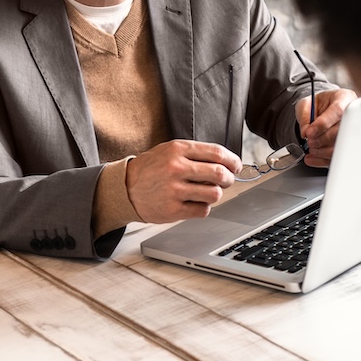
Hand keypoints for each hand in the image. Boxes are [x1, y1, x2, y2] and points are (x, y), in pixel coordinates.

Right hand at [124, 140, 240, 223]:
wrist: (125, 188)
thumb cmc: (151, 169)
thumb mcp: (169, 151)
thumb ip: (195, 154)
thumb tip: (227, 163)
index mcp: (177, 150)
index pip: (217, 153)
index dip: (232, 160)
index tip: (236, 166)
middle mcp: (176, 168)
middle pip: (219, 174)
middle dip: (229, 178)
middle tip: (226, 181)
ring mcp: (174, 190)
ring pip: (214, 194)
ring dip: (215, 194)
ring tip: (207, 192)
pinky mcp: (172, 209)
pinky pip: (202, 210)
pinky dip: (203, 207)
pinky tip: (194, 203)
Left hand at [295, 88, 356, 166]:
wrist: (322, 110)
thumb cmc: (317, 104)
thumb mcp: (306, 104)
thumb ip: (304, 116)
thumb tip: (305, 132)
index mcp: (344, 98)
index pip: (338, 111)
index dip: (323, 124)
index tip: (309, 133)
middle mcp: (353, 114)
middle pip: (342, 130)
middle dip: (322, 139)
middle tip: (309, 142)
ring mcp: (353, 130)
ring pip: (342, 145)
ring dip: (322, 151)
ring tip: (311, 149)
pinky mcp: (348, 145)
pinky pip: (338, 156)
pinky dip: (323, 160)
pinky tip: (313, 158)